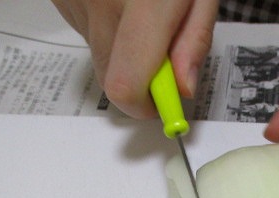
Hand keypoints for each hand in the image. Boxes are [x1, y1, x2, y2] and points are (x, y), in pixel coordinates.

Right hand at [51, 0, 217, 118]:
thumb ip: (193, 41)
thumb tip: (181, 89)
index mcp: (143, 3)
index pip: (126, 85)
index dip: (145, 105)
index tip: (162, 101)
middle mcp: (100, 1)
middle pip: (110, 79)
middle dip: (139, 81)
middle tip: (161, 54)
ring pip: (98, 55)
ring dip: (124, 49)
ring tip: (140, 9)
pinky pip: (85, 32)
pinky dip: (106, 27)